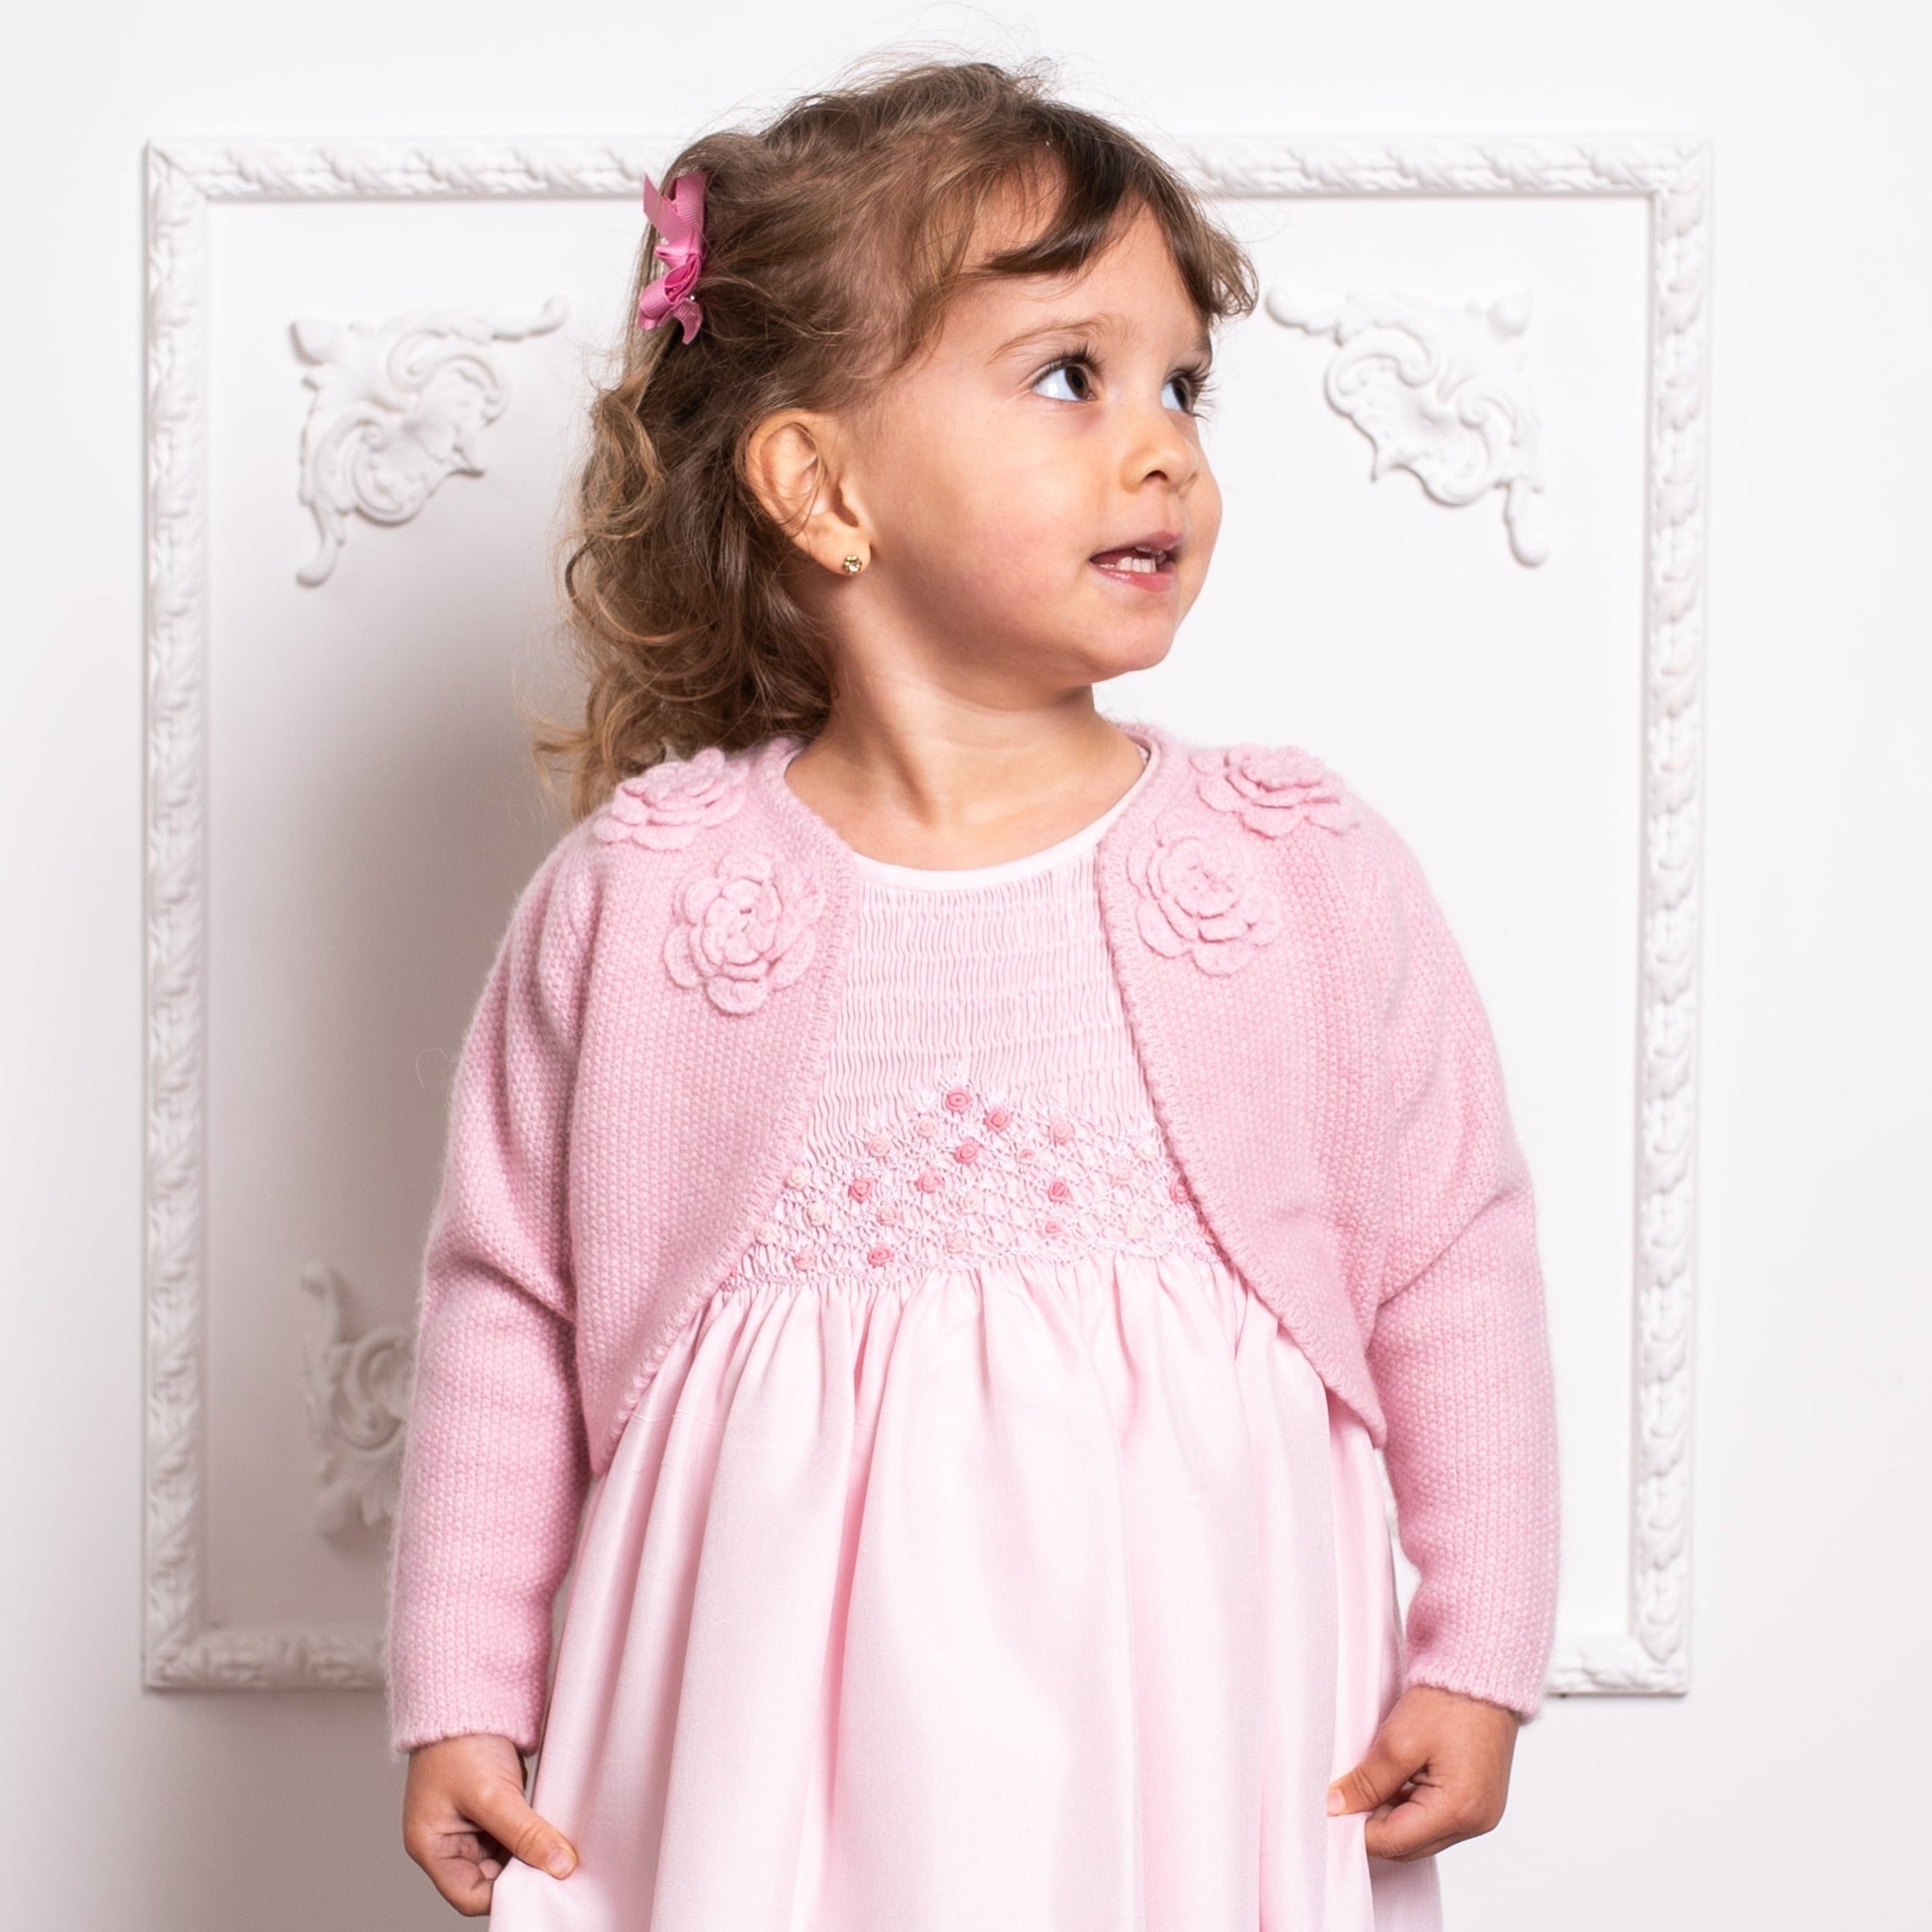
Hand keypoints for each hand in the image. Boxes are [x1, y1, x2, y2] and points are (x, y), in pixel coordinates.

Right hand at [402, 1732, 576, 1914]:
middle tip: (558, 1865)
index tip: (543, 1884)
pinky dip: (532, 1831)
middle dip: (522, 1873)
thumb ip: (525, 1834)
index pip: (471, 1895)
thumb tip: (560, 1866)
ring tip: (557, 1843)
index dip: (506, 1895)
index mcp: (432, 1847)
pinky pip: (514, 1832)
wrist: (466, 1691)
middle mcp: (448, 1841)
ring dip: (530, 1851)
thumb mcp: (492, 1794)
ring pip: (506, 1856)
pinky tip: (551, 1826)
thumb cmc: (459, 1741)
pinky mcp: (490, 1805)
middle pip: (490, 1879)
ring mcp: (470, 1823)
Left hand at [1326, 1684, 1520, 1860]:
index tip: (1333, 1811)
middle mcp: (1475, 1822)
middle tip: (1348, 1792)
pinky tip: (1398, 1776)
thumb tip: (1337, 1807)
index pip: (1394, 1843)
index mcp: (1458, 1811)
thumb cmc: (1450, 1701)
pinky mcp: (1479, 1801)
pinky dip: (1412, 1803)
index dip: (1357, 1830)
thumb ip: (1366, 1781)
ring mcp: (1480, 1814)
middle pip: (1408, 1846)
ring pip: (1421, 1833)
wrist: (1483, 1675)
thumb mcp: (1398, 1741)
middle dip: (1374, 1822)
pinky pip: (1436, 1818)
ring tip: (1377, 1776)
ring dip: (1393, 1812)